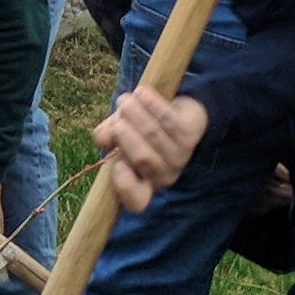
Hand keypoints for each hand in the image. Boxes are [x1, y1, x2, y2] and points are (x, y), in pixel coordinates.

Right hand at [93, 88, 209, 213]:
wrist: (178, 115)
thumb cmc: (141, 131)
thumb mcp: (120, 135)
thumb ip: (108, 136)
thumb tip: (104, 137)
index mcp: (144, 186)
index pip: (136, 201)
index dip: (125, 187)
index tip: (116, 166)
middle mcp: (164, 177)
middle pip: (143, 158)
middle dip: (125, 134)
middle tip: (117, 118)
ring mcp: (180, 157)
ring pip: (153, 135)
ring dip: (135, 114)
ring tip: (125, 101)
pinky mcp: (190, 135)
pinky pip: (168, 120)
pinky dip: (152, 105)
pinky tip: (141, 93)